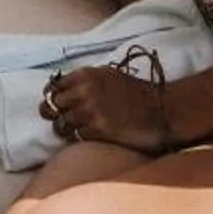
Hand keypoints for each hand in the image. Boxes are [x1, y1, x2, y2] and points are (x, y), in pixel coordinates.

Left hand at [39, 60, 172, 155]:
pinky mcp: (98, 130)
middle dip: (55, 114)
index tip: (58, 104)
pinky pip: (75, 137)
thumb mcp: (107, 76)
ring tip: (74, 132)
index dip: (54, 97)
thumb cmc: (135, 92)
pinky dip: (77, 139)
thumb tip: (61, 90)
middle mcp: (84, 91)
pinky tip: (87, 137)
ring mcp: (90, 111)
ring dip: (64, 129)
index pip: (54, 86)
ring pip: (60, 124)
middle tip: (63, 120)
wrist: (160, 109)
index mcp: (86, 75)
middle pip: (52, 105)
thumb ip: (84, 81)